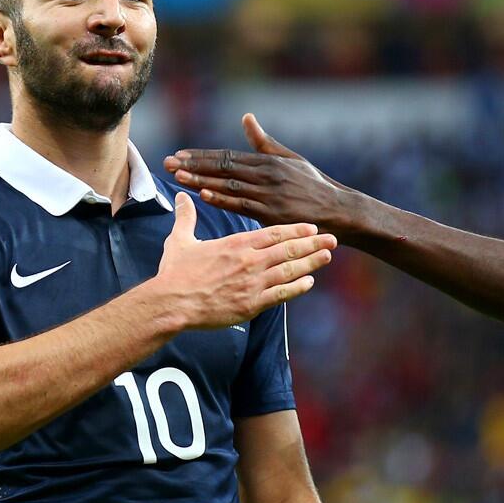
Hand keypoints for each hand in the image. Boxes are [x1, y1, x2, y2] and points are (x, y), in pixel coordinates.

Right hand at [154, 192, 335, 328]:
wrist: (171, 303)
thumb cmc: (175, 272)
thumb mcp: (180, 240)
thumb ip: (186, 218)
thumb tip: (182, 197)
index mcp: (236, 245)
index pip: (273, 233)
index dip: (295, 229)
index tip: (312, 226)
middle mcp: (249, 262)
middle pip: (288, 249)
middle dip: (312, 243)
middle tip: (332, 238)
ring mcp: (252, 284)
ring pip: (289, 271)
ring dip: (310, 263)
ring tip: (327, 256)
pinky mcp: (250, 304)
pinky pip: (280, 295)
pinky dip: (296, 288)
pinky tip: (309, 282)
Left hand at [164, 114, 353, 231]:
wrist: (338, 210)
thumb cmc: (313, 185)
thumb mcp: (290, 159)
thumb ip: (264, 142)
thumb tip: (247, 117)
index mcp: (268, 161)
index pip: (227, 156)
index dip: (201, 156)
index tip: (178, 155)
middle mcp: (266, 174)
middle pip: (223, 168)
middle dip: (193, 165)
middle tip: (166, 163)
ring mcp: (269, 194)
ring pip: (228, 185)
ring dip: (202, 180)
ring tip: (178, 176)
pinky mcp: (273, 213)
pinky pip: (242, 205)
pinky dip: (222, 199)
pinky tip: (204, 194)